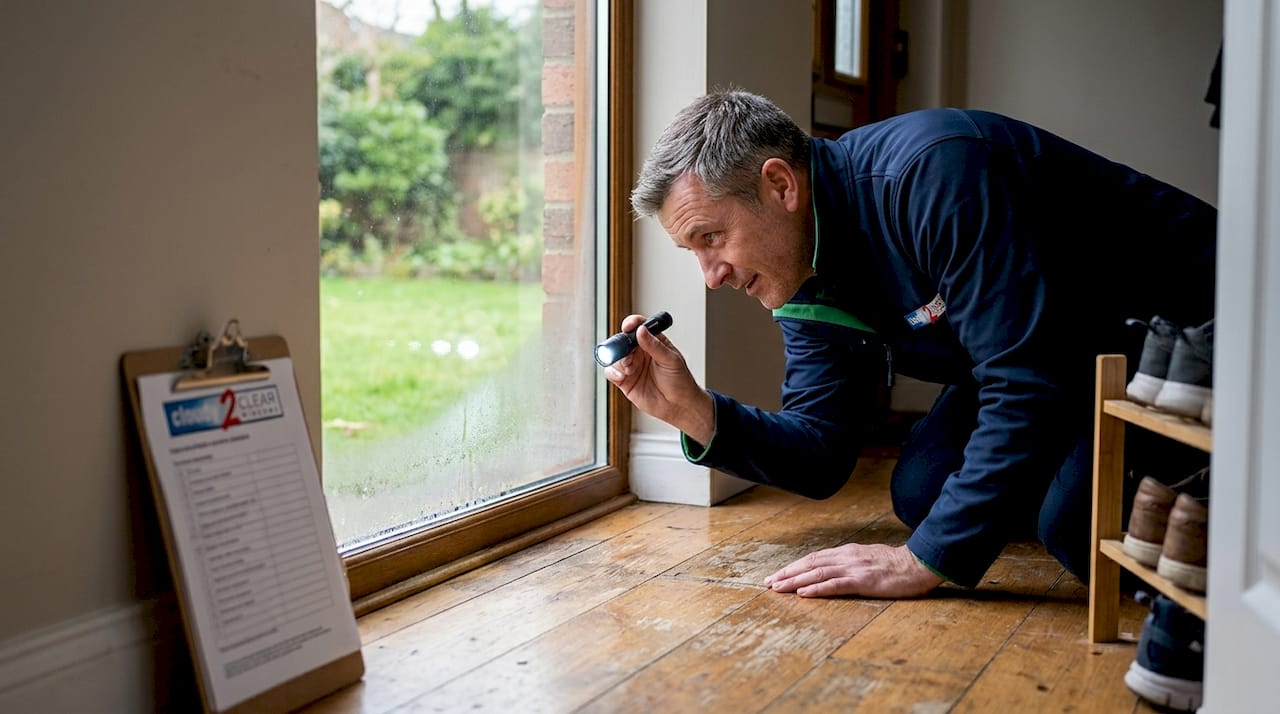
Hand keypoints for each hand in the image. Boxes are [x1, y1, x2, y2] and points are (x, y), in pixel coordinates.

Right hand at [603, 314, 714, 442]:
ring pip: (615, 356)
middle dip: (620, 344)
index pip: (639, 327)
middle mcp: (640, 352)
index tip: (628, 327)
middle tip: (624, 350)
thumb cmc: (680, 381)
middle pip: (623, 341)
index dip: (632, 324)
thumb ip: (654, 346)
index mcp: (652, 342)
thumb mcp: (670, 360)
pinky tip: (622, 376)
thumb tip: (641, 330)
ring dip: (619, 360)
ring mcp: (632, 366)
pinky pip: (611, 372)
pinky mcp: (625, 381)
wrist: (679, 405)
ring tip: (629, 367)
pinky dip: (613, 372)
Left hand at [763, 543, 943, 598]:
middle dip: (787, 573)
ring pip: (817, 573)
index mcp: (847, 552)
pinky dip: (816, 589)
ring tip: (778, 588)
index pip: (814, 558)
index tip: (777, 575)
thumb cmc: (896, 565)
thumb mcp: (869, 559)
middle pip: (810, 563)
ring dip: (795, 581)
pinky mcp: (863, 581)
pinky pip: (835, 585)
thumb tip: (834, 570)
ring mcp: (854, 568)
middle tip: (768, 583)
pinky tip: (803, 593)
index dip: (794, 566)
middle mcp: (846, 557)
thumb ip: (851, 563)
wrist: (918, 564)